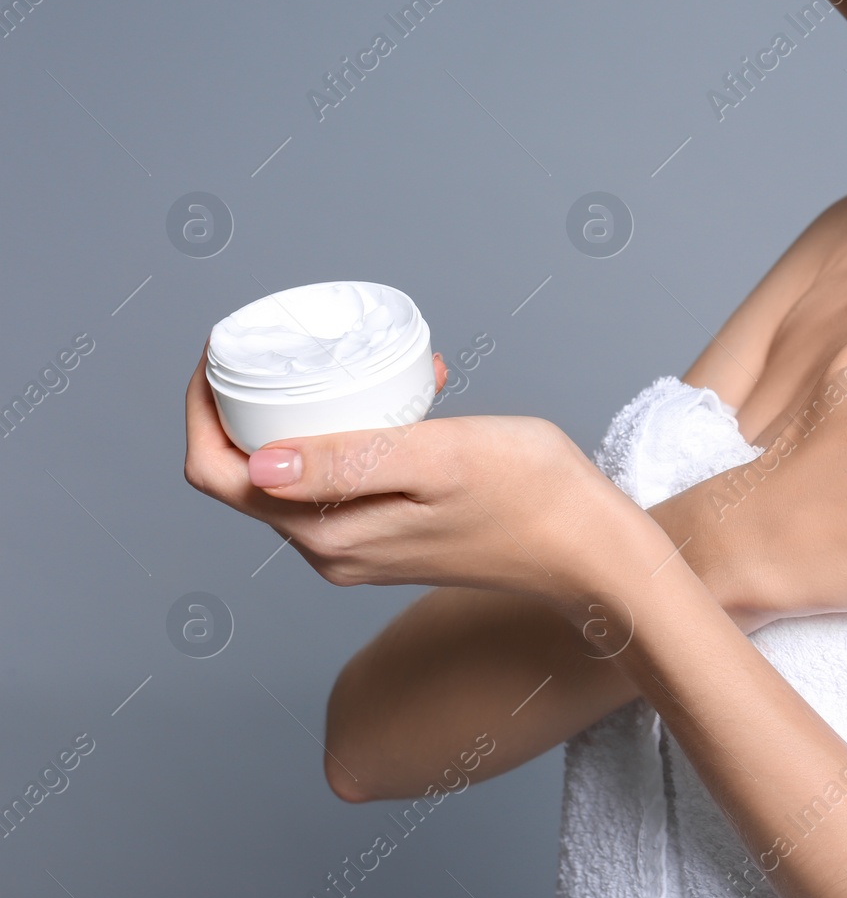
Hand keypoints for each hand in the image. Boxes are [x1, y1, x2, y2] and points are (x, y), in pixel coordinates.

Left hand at [182, 350, 669, 620]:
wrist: (591, 548)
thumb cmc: (531, 495)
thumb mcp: (437, 459)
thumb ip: (347, 464)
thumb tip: (256, 465)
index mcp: (327, 534)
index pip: (219, 473)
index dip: (203, 409)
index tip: (226, 350)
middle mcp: (330, 551)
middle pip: (249, 471)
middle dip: (264, 400)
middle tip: (304, 346)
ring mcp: (360, 550)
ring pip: (298, 472)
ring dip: (317, 413)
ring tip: (370, 368)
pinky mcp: (390, 540)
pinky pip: (342, 482)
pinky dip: (355, 434)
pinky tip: (405, 403)